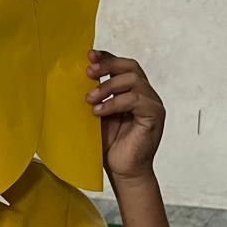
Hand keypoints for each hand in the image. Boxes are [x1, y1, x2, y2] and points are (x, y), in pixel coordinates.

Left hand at [85, 50, 164, 182]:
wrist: (122, 171)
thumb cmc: (109, 145)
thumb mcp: (97, 114)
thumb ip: (94, 96)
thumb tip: (72, 78)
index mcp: (132, 91)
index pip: (123, 66)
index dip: (107, 57)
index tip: (89, 55)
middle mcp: (145, 94)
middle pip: (131, 67)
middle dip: (108, 65)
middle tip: (88, 72)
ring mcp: (152, 103)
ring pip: (133, 80)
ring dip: (108, 86)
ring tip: (89, 99)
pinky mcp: (154, 115)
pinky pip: (135, 100)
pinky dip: (114, 103)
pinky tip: (99, 112)